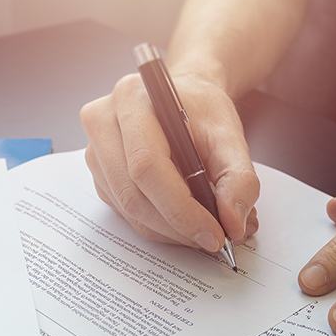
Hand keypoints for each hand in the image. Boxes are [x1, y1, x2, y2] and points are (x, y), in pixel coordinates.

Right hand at [80, 73, 259, 252]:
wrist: (184, 97)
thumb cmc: (202, 111)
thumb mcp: (231, 136)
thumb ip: (239, 179)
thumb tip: (234, 225)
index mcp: (133, 101)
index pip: (147, 167)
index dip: (181, 210)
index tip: (214, 234)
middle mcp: (103, 124)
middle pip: (134, 195)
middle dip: (178, 227)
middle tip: (214, 239)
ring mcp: (96, 152)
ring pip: (129, 210)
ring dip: (170, 230)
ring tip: (205, 226)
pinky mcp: (101, 174)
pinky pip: (126, 213)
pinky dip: (159, 225)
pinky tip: (183, 218)